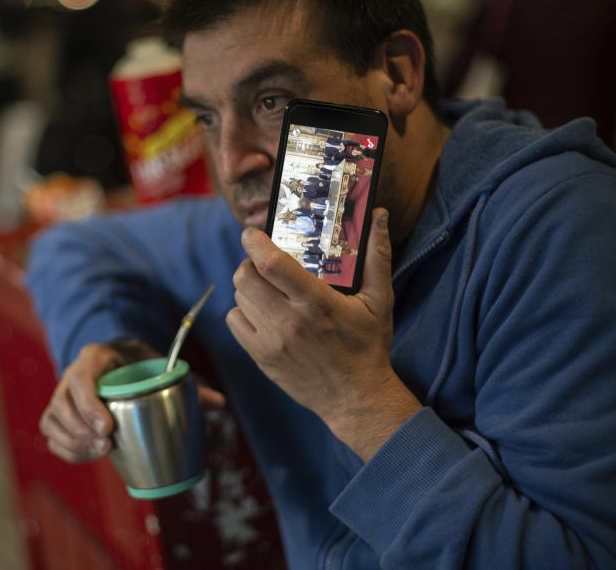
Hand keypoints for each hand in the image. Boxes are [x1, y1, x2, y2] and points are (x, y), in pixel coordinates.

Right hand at [39, 339, 225, 462]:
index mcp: (95, 356)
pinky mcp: (58, 413)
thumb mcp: (159, 364)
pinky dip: (67, 449)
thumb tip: (220, 403)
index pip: (82, 377)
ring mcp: (62, 394)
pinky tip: (90, 456)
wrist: (118, 358)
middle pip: (63, 403)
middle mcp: (72, 373)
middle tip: (108, 447)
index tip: (109, 429)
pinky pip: (51, 434)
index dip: (90, 405)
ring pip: (53, 420)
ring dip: (74, 442)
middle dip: (82, 430)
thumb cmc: (140, 362)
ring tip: (102, 453)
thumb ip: (186, 383)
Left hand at [226, 209, 420, 459]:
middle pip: (245, 277)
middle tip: (263, 263)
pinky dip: (242, 312)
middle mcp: (288, 321)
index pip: (271, 263)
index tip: (252, 232)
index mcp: (315, 302)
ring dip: (248, 287)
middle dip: (249, 263)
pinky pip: (234, 322)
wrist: (356, 399)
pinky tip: (261, 312)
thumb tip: (381, 215)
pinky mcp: (261, 358)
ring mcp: (270, 341)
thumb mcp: (379, 301)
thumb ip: (377, 256)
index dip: (254, 242)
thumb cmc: (368, 347)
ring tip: (267, 289)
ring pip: (238, 298)